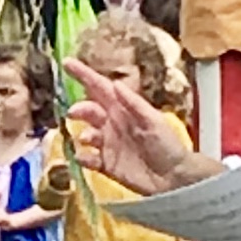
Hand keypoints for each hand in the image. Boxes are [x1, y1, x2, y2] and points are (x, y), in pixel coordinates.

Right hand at [61, 61, 196, 193]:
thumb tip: (115, 84)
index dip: (84, 75)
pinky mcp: (106, 165)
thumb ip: (133, 103)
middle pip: (89, 110)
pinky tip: (85, 157)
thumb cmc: (168, 145)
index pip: (100, 87)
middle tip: (74, 113)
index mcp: (124, 109)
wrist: (174, 178)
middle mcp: (113, 124)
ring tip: (88, 138)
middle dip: (79, 109)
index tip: (67, 63)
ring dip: (82, 134)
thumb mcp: (153, 120)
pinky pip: (88, 159)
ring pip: (85, 133)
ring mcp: (108, 144)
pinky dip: (83, 157)